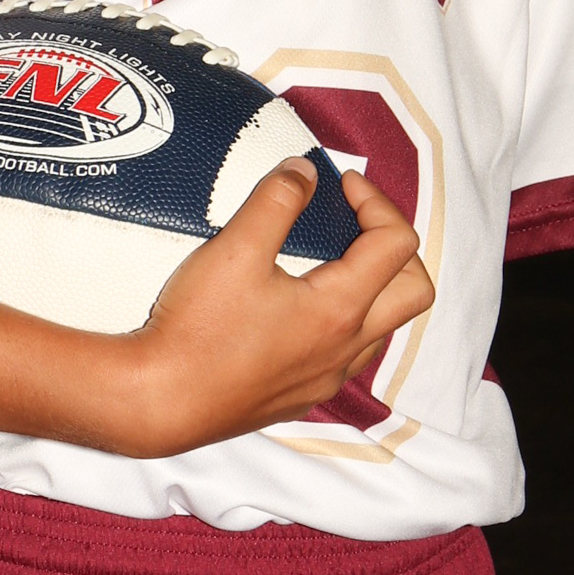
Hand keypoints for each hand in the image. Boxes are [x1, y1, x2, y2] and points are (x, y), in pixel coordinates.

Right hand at [114, 163, 432, 457]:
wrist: (160, 402)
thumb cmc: (197, 330)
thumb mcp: (235, 249)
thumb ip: (276, 201)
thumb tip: (303, 172)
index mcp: (341, 311)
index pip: (397, 244)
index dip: (376, 202)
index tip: (340, 186)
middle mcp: (345, 350)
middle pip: (413, 291)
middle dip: (394, 246)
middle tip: (354, 221)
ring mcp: (326, 379)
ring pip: (382, 327)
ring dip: (372, 286)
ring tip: (328, 258)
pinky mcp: (301, 396)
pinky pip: (348, 354)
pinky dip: (343, 320)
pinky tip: (299, 305)